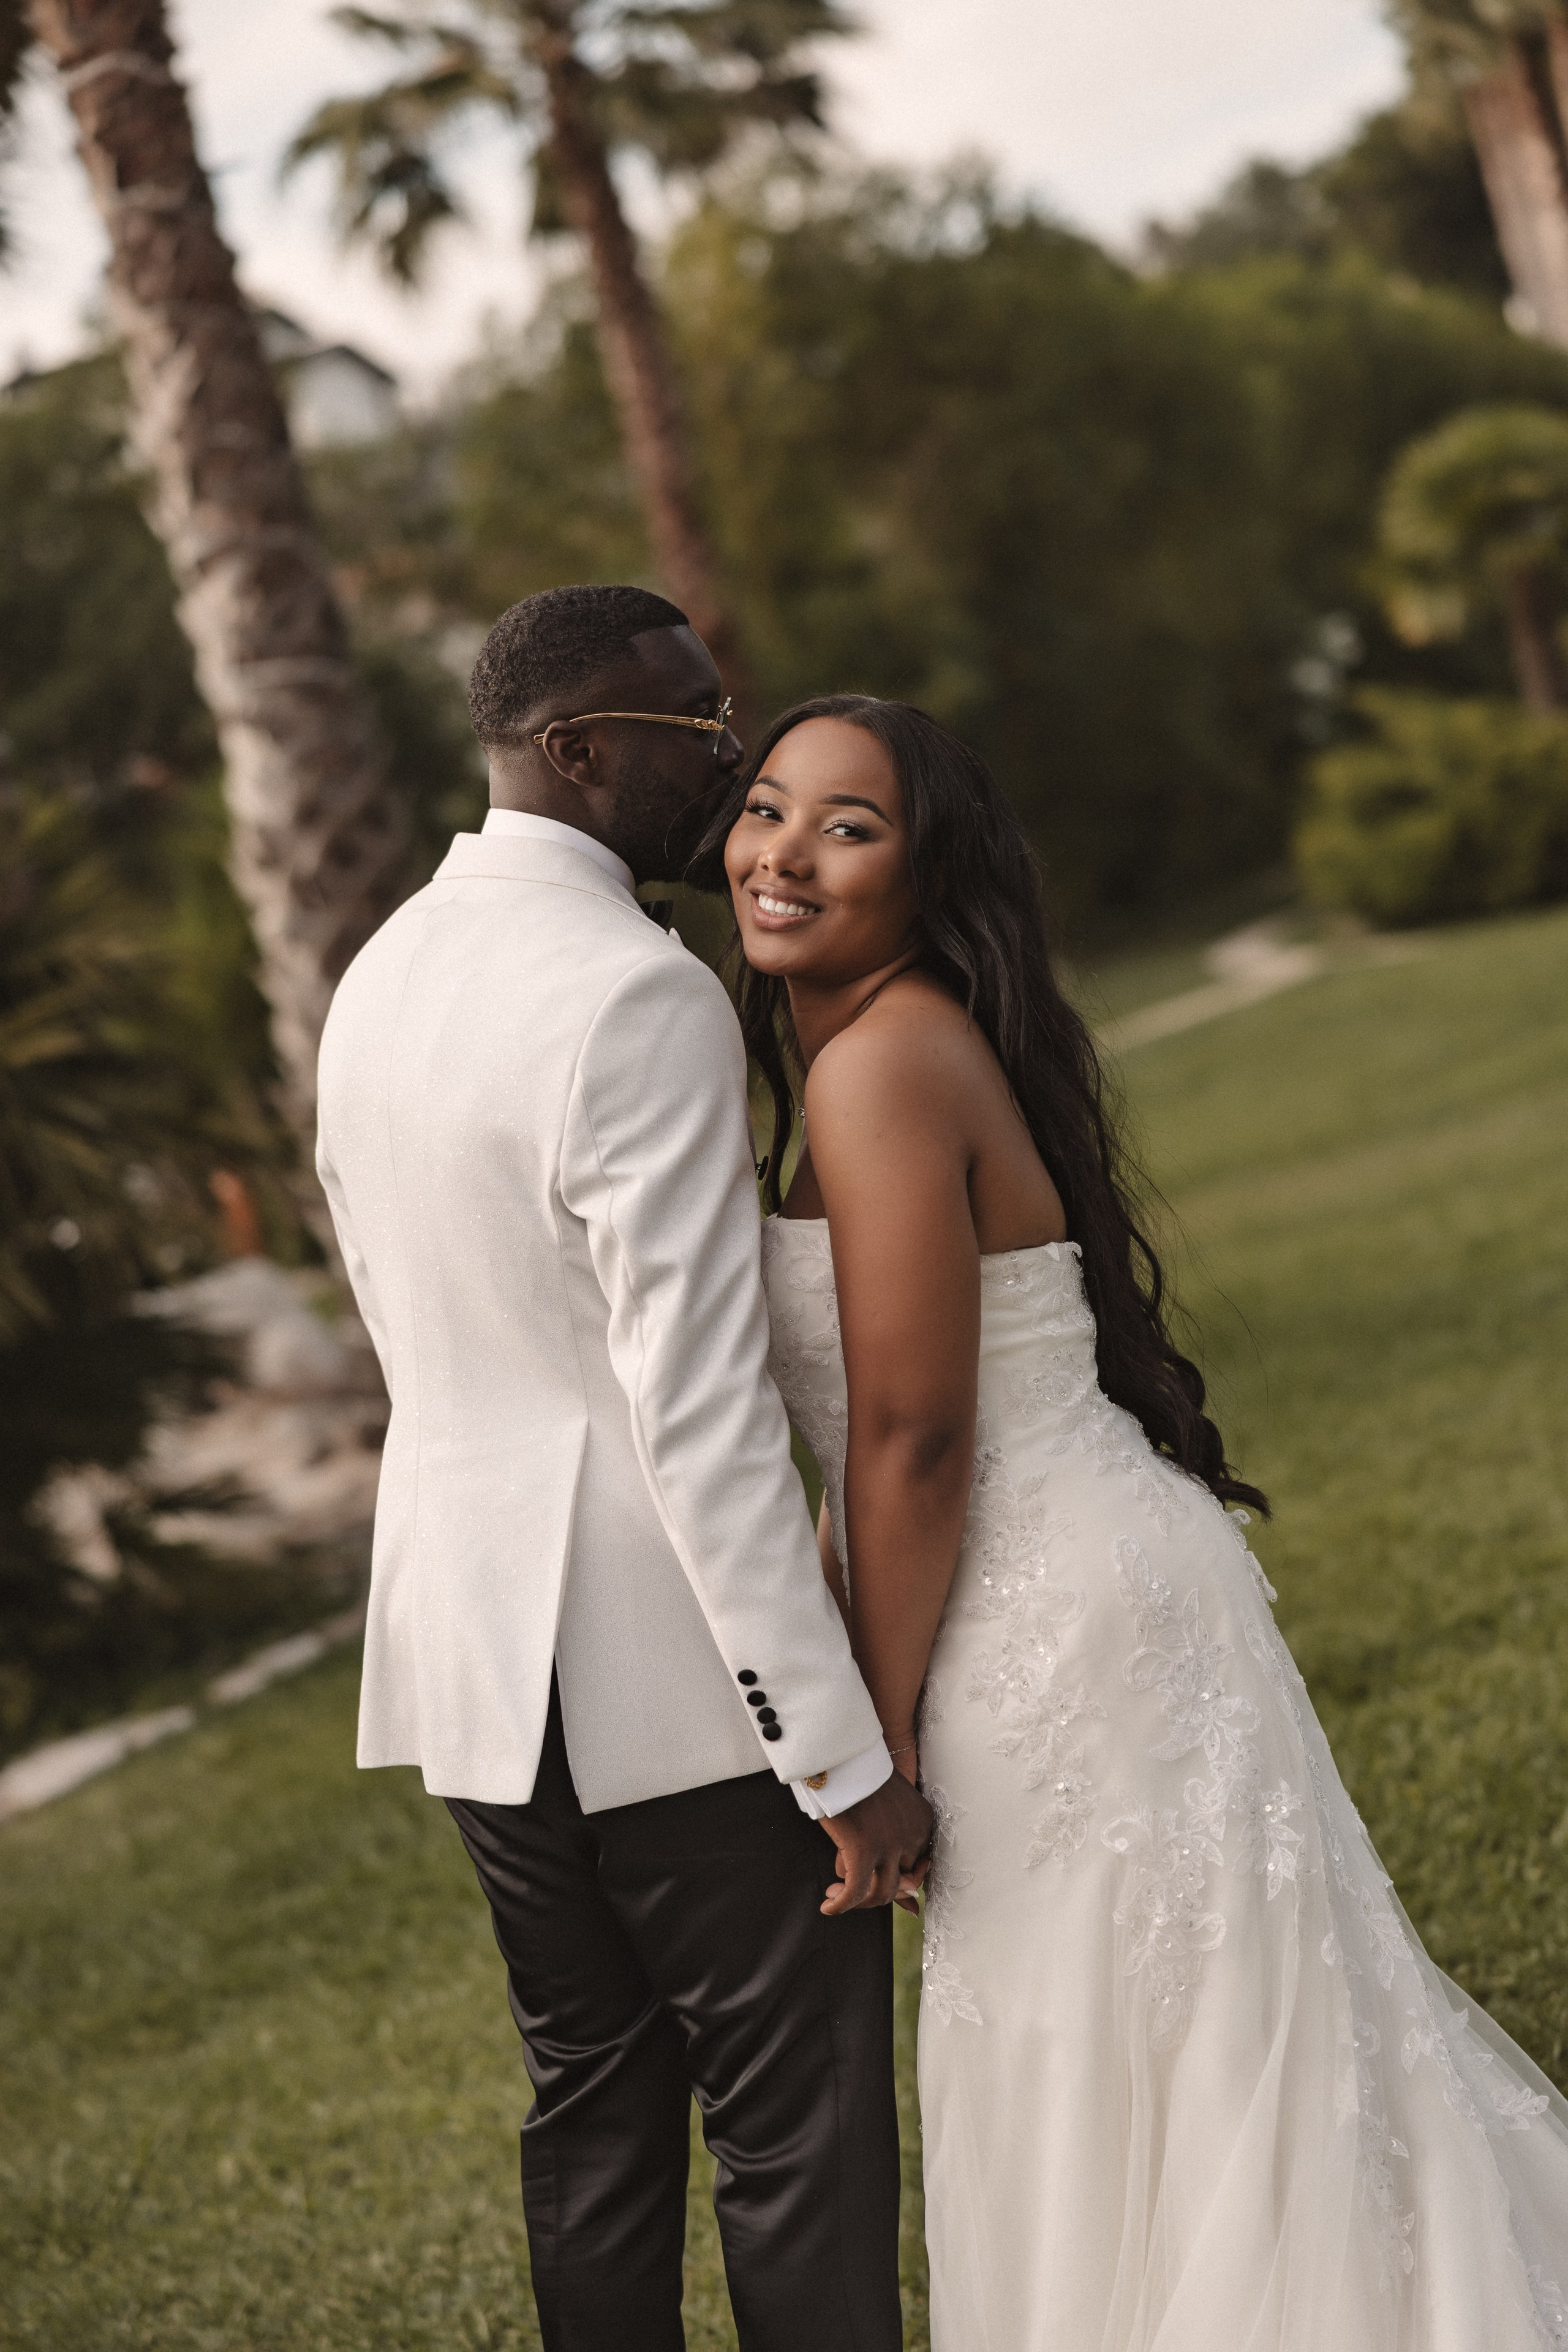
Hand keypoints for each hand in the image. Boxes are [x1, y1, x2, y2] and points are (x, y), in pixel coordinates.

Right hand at [817, 1770, 932, 1915]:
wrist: (841, 1753)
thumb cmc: (860, 1774)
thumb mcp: (889, 1803)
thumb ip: (896, 1837)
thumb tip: (909, 1897)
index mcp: (923, 1821)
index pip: (916, 1867)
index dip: (896, 1879)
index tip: (878, 1882)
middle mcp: (913, 1835)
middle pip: (901, 1882)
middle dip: (876, 1888)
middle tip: (850, 1886)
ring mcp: (890, 1844)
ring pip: (882, 1892)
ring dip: (859, 1901)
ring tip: (836, 1895)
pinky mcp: (863, 1849)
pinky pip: (854, 1891)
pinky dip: (841, 1904)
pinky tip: (828, 1906)